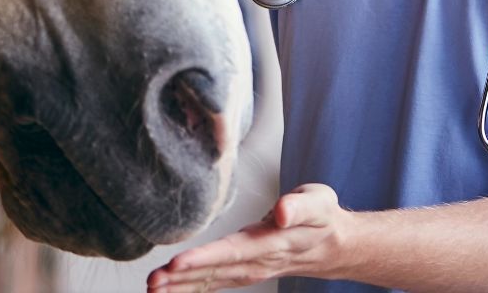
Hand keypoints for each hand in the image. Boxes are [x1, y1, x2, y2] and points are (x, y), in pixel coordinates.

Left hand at [146, 184, 350, 290]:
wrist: (335, 246)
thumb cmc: (323, 218)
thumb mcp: (320, 203)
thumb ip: (300, 206)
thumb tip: (281, 212)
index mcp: (272, 242)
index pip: (233, 251)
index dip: (206, 259)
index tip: (177, 263)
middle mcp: (258, 261)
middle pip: (215, 271)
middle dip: (182, 278)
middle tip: (152, 282)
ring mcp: (250, 270)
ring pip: (212, 280)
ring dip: (181, 287)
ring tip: (152, 288)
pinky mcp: (244, 271)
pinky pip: (215, 283)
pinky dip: (191, 289)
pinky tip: (169, 291)